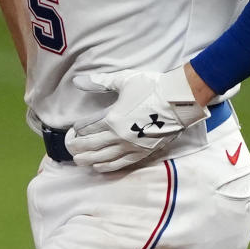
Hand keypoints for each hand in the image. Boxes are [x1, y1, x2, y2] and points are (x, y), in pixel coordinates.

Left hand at [66, 66, 209, 172]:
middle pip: (91, 145)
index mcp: (112, 118)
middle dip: (78, 148)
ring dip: (88, 160)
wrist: (179, 101)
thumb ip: (99, 82)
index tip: (73, 130)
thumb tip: (77, 80)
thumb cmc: (152, 88)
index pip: (88, 127)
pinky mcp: (142, 153)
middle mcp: (119, 136)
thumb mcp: (124, 81)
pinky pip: (120, 164)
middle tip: (70, 149)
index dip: (77, 129)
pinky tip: (98, 167)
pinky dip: (107, 167)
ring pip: (103, 158)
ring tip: (79, 161)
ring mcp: (131, 147)